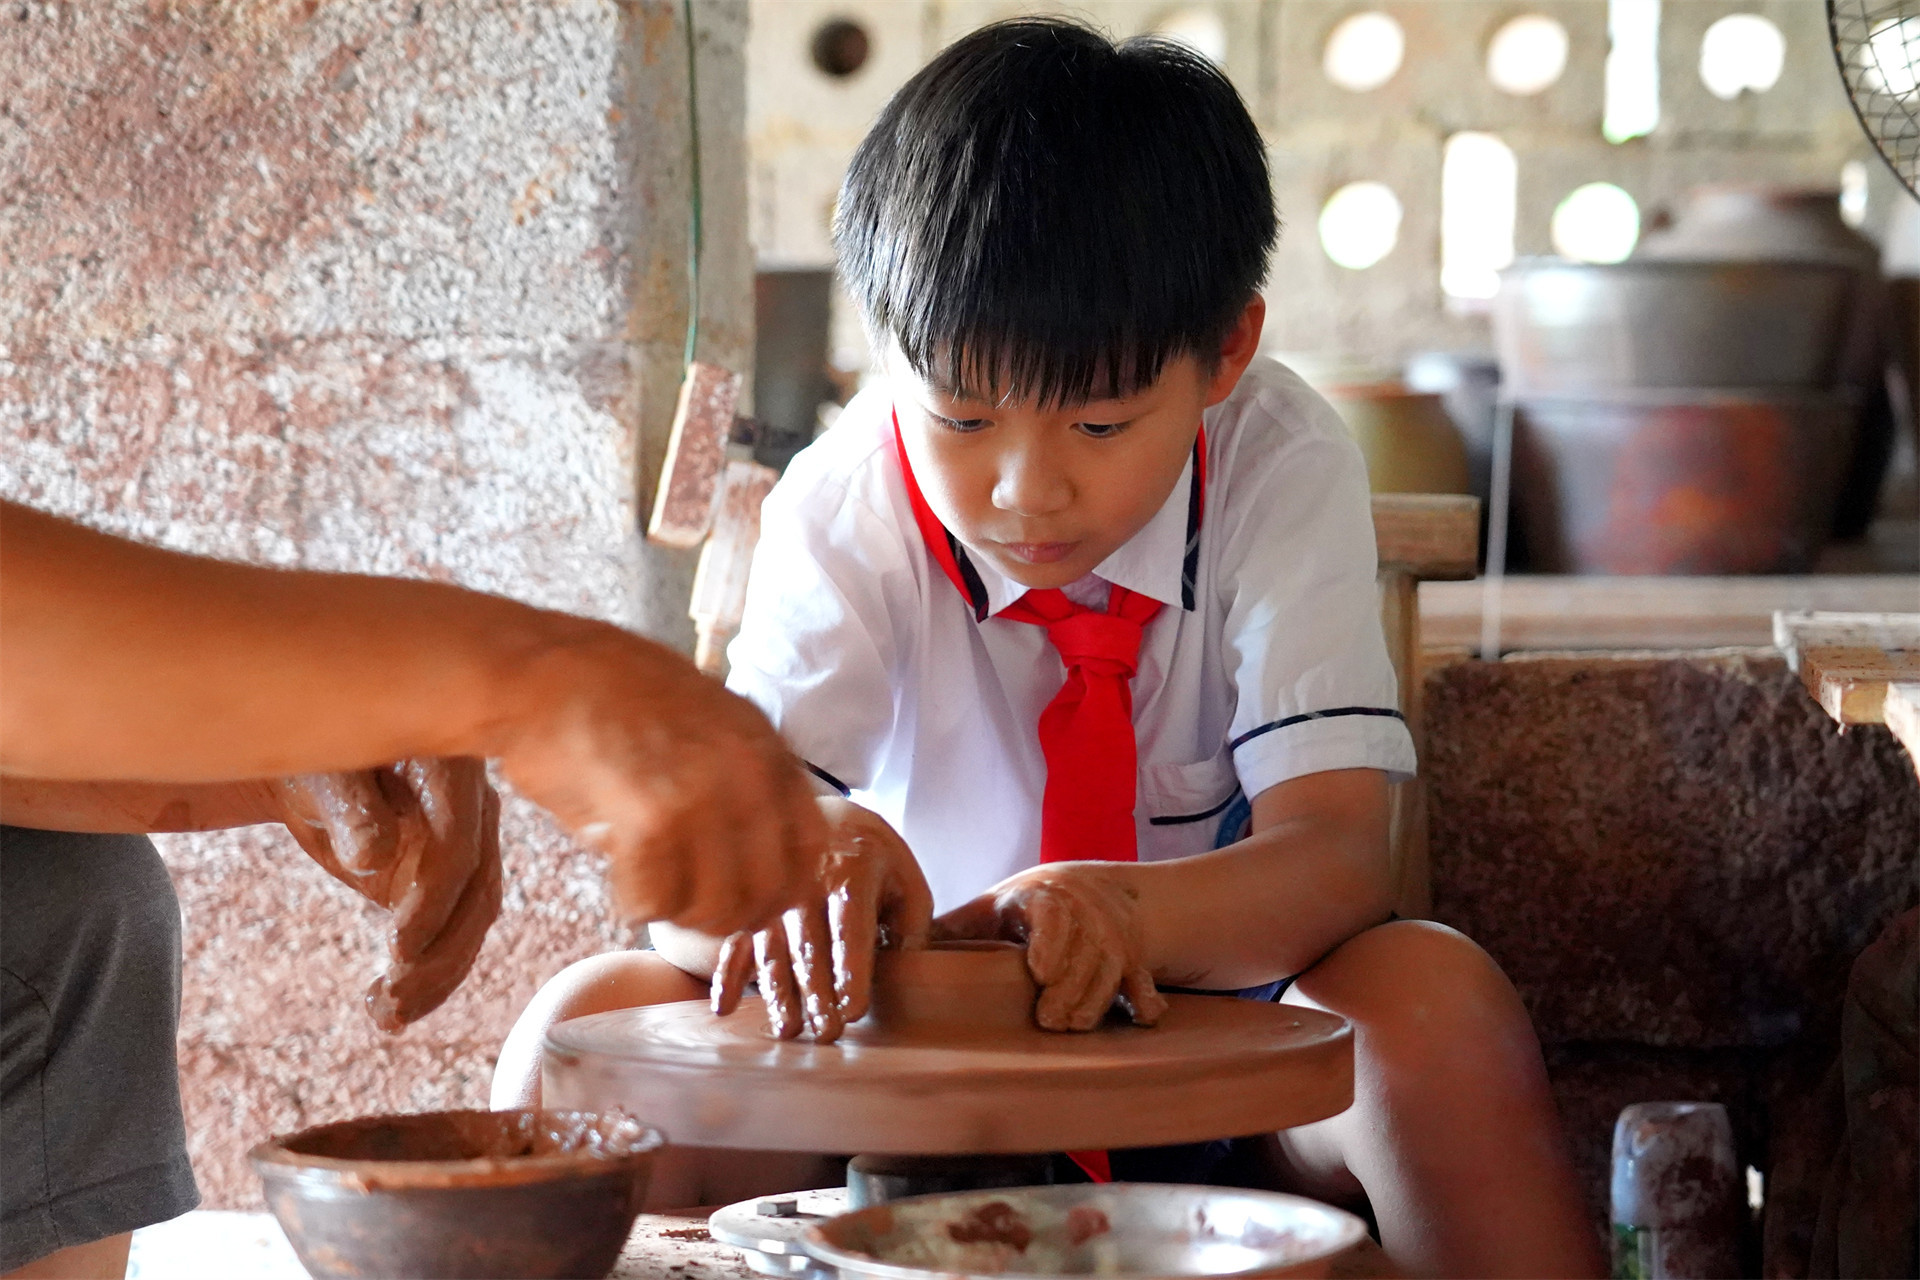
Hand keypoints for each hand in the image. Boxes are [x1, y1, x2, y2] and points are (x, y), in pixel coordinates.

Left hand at [277, 758, 501, 1031]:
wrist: (319, 766)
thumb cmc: (319, 754)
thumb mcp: (323, 772)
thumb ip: (349, 808)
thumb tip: (374, 857)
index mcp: (452, 768)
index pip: (459, 844)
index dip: (433, 901)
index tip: (394, 949)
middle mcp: (477, 808)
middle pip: (478, 891)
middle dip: (440, 953)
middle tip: (392, 999)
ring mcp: (471, 846)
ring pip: (473, 921)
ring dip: (437, 976)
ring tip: (386, 1016)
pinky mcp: (453, 882)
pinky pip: (454, 933)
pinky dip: (429, 977)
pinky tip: (390, 1014)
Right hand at [494, 622, 823, 936]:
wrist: (539, 674)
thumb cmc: (612, 696)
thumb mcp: (708, 718)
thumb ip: (743, 776)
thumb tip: (757, 851)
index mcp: (766, 748)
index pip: (810, 850)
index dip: (782, 890)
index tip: (753, 902)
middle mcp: (748, 774)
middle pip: (766, 892)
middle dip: (728, 914)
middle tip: (690, 908)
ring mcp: (703, 798)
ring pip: (713, 907)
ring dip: (679, 911)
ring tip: (651, 887)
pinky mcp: (650, 823)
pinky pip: (656, 901)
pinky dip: (635, 902)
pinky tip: (619, 878)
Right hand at [710, 797, 933, 1041]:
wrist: (819, 813)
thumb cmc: (870, 855)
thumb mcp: (905, 875)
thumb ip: (912, 922)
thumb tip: (908, 969)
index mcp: (850, 874)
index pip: (849, 929)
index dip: (850, 971)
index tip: (853, 1010)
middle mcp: (804, 886)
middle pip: (809, 948)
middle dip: (816, 994)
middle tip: (827, 1033)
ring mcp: (772, 898)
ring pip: (773, 953)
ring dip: (778, 994)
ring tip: (789, 1031)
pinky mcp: (752, 910)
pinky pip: (735, 944)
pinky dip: (727, 976)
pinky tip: (724, 1008)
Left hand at [934, 863, 1167, 1031]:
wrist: (1101, 892)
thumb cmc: (1033, 906)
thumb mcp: (993, 908)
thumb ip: (955, 928)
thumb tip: (898, 948)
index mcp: (1042, 899)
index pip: (1053, 913)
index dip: (1050, 941)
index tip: (1040, 972)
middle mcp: (1084, 915)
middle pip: (1084, 952)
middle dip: (1069, 988)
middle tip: (1049, 1021)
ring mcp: (1113, 938)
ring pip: (1111, 970)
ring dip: (1095, 1000)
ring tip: (1072, 1026)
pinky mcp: (1134, 961)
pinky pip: (1144, 980)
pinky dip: (1145, 998)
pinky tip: (1142, 1015)